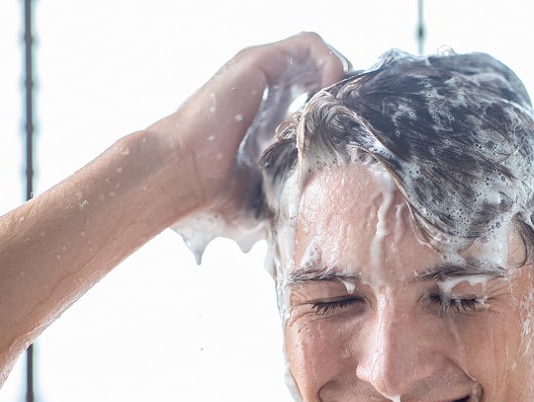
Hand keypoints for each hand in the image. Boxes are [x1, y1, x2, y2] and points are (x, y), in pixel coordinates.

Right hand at [151, 32, 348, 218]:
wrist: (182, 178)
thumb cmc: (215, 199)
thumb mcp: (266, 202)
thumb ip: (289, 202)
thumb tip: (313, 226)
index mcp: (266, 122)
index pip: (311, 101)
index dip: (335, 115)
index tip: (347, 139)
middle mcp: (263, 93)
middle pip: (319, 74)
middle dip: (343, 94)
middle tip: (351, 120)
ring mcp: (261, 75)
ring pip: (317, 55)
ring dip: (340, 77)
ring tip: (340, 108)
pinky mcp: (259, 61)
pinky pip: (309, 44)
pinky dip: (331, 62)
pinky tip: (331, 93)